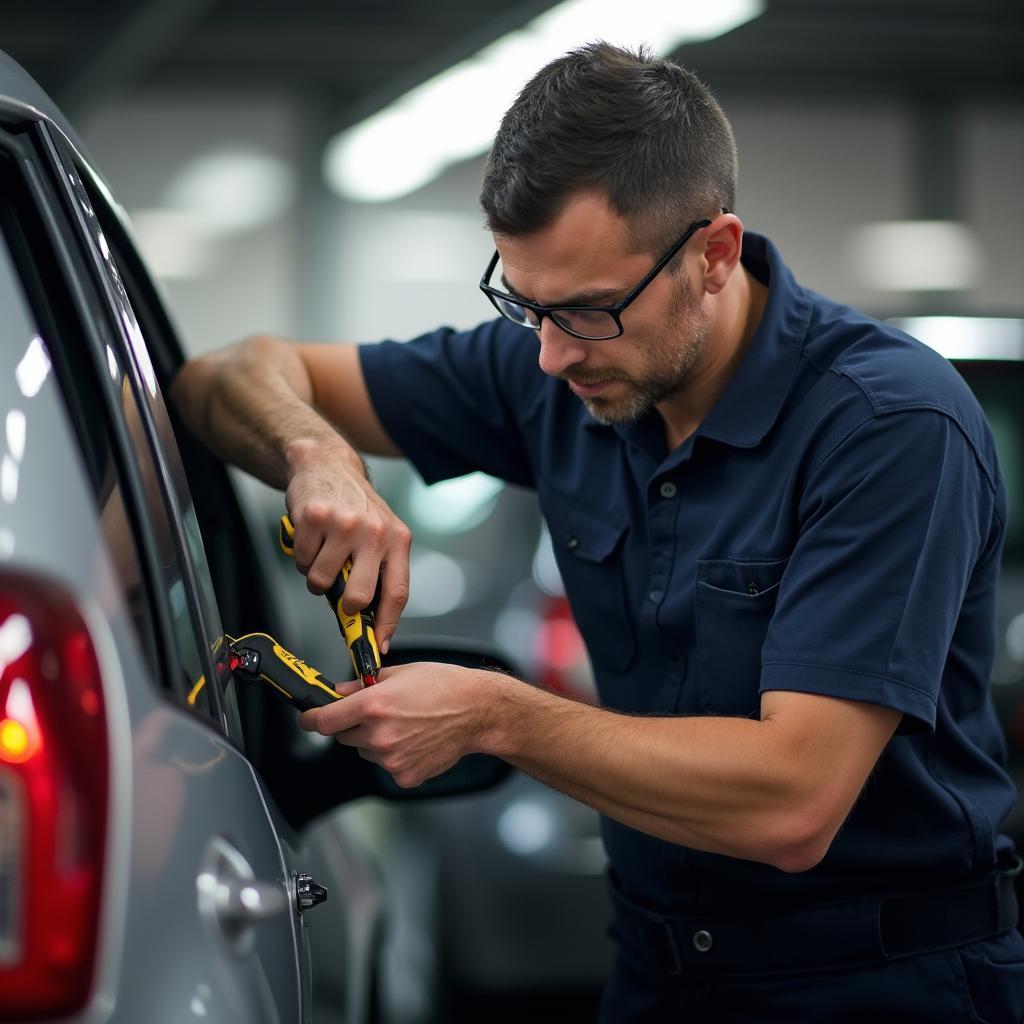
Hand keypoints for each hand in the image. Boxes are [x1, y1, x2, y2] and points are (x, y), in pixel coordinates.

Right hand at [284, 437, 410, 653]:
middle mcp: (375, 532)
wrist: (328, 466)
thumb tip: (371, 623)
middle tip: (338, 591)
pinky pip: (302, 560)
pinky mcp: (315, 518)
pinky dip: (302, 555)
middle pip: (358, 597)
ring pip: (322, 581)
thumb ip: (380, 572)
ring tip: (324, 552)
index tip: (378, 646)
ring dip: (317, 575)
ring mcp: (345, 524)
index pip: (397, 593)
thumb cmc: (356, 507)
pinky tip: (312, 537)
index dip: (387, 625)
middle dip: (344, 604)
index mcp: (398, 540)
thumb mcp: (381, 535)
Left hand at [299, 663, 500, 787]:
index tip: (308, 718)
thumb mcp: (399, 673)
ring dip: (374, 740)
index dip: (312, 718)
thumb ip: (362, 685)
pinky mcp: (403, 775)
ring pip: (365, 751)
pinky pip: (386, 765)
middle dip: (352, 724)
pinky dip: (394, 756)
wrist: (477, 712)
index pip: (323, 720)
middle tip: (379, 713)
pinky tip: (414, 740)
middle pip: (342, 736)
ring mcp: (391, 758)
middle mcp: (378, 734)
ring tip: (404, 724)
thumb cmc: (444, 687)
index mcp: (373, 705)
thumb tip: (338, 692)